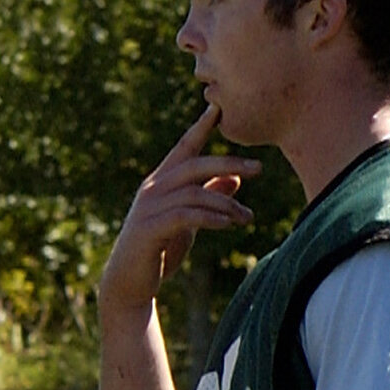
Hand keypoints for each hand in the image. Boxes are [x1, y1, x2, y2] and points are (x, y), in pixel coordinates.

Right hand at [101, 104, 257, 316]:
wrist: (129, 282)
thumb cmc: (160, 249)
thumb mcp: (188, 220)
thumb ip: (207, 198)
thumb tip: (235, 179)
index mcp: (161, 182)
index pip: (184, 148)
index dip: (200, 127)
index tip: (217, 107)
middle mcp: (152, 189)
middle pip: (194, 165)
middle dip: (228, 163)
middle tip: (260, 169)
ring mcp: (148, 209)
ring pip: (194, 193)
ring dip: (227, 203)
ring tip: (247, 218)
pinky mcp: (150, 230)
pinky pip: (185, 216)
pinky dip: (210, 218)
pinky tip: (228, 224)